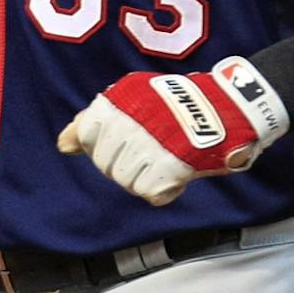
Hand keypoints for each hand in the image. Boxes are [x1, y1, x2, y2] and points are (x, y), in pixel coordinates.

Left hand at [57, 56, 291, 205]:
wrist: (230, 106)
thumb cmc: (179, 105)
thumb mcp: (132, 99)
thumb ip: (94, 121)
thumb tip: (63, 145)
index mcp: (117, 101)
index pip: (86, 134)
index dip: (103, 144)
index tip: (124, 140)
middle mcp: (129, 121)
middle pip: (105, 164)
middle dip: (124, 164)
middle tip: (150, 153)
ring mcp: (149, 144)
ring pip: (125, 181)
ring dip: (143, 178)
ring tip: (163, 161)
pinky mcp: (170, 165)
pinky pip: (148, 193)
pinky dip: (163, 190)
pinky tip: (176, 173)